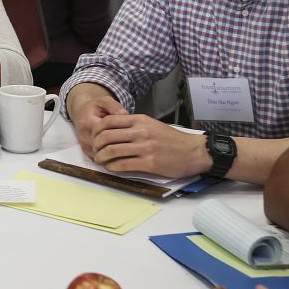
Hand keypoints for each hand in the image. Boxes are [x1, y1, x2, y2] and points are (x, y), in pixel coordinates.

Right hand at [71, 93, 128, 154]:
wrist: (82, 113)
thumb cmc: (95, 107)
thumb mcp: (105, 101)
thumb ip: (115, 107)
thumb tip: (127, 116)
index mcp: (88, 122)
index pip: (105, 133)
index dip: (120, 134)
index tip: (132, 133)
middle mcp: (84, 136)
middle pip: (104, 147)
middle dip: (119, 147)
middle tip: (134, 145)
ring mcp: (85, 146)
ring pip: (102, 156)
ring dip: (115, 155)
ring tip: (129, 151)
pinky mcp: (87, 153)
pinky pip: (100, 160)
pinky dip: (111, 159)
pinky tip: (122, 155)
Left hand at [90, 114, 210, 178]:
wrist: (194, 152)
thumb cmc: (173, 139)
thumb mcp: (152, 125)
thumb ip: (134, 125)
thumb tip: (113, 129)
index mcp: (140, 120)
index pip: (109, 121)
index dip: (97, 130)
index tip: (94, 137)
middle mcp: (140, 132)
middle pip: (106, 136)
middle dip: (96, 145)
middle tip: (95, 151)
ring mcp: (144, 148)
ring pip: (112, 151)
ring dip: (101, 157)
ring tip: (100, 160)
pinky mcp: (149, 163)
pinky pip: (123, 165)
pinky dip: (112, 167)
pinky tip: (111, 168)